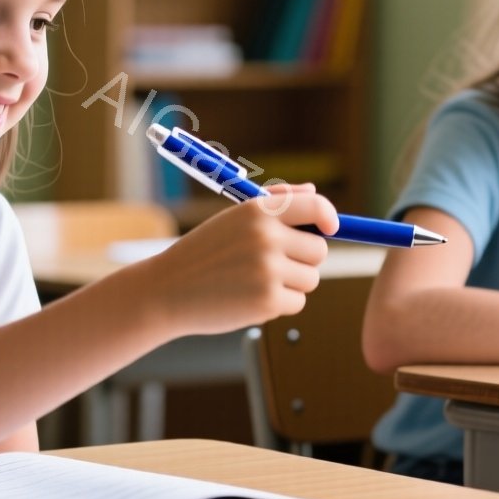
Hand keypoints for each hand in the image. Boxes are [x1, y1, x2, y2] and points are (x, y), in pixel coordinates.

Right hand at [144, 184, 339, 336]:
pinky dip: (279, 304)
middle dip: (303, 259)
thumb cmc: (204, 253)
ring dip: (291, 284)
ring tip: (255, 282)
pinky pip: (297, 302)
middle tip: (273, 264)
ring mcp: (268, 270)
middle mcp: (266, 237)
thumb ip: (277, 204)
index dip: (329, 218)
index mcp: (258, 211)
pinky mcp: (268, 301)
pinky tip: (249, 298)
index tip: (331, 228)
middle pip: (318, 250)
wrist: (167, 290)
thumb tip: (314, 194)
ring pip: (310, 278)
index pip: (315, 207)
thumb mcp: (235, 219)